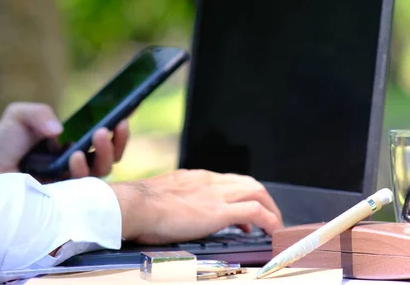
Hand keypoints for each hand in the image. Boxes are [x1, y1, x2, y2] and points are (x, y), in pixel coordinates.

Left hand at [0, 102, 128, 178]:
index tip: (129, 111)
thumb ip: (38, 113)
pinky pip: (85, 187)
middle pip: (111, 156)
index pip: (104, 136)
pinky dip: (83, 168)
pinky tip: (74, 155)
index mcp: (74, 145)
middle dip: (118, 140)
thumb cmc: (2, 146)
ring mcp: (73, 183)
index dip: (118, 126)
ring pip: (103, 171)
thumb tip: (60, 129)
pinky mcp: (65, 199)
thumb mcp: (19, 117)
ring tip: (98, 135)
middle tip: (115, 125)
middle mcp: (78, 164)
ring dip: (105, 152)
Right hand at [110, 169, 283, 243]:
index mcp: (197, 178)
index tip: (245, 213)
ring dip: (270, 208)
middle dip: (264, 199)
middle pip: (249, 183)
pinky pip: (255, 212)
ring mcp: (216, 194)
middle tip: (268, 217)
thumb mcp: (163, 196)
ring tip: (275, 225)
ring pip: (257, 191)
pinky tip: (273, 231)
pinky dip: (269, 220)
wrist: (135, 204)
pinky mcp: (219, 212)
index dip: (243, 194)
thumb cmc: (141, 206)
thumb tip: (175, 212)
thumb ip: (176, 200)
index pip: (230, 181)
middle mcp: (210, 181)